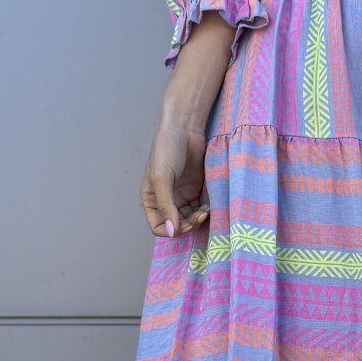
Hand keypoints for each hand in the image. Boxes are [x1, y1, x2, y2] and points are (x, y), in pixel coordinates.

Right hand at [140, 116, 210, 237]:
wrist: (185, 128)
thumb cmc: (167, 150)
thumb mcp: (162, 178)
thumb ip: (166, 206)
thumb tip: (171, 232)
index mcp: (151, 199)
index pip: (158, 226)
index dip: (170, 230)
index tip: (184, 224)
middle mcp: (166, 200)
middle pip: (176, 225)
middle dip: (188, 225)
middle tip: (200, 217)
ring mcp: (181, 195)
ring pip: (189, 218)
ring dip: (198, 219)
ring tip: (206, 210)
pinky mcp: (195, 189)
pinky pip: (200, 208)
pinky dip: (205, 211)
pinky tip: (210, 206)